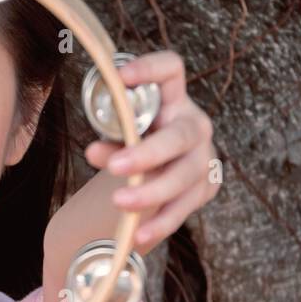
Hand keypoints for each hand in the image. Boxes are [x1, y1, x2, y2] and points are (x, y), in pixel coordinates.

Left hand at [84, 50, 218, 247]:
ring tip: (120, 202)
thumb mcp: (123, 133)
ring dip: (152, 191)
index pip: (171, 69)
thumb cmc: (139, 140)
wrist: (163, 167)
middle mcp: (194, 124)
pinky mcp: (206, 187)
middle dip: (148, 152)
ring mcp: (205, 157)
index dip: (149, 68)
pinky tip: (140, 233)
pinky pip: (184, 207)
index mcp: (173, 98)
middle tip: (115, 166)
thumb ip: (111, 138)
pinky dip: (161, 222)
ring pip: (185, 175)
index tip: (121, 78)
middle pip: (180, 135)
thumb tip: (94, 151)